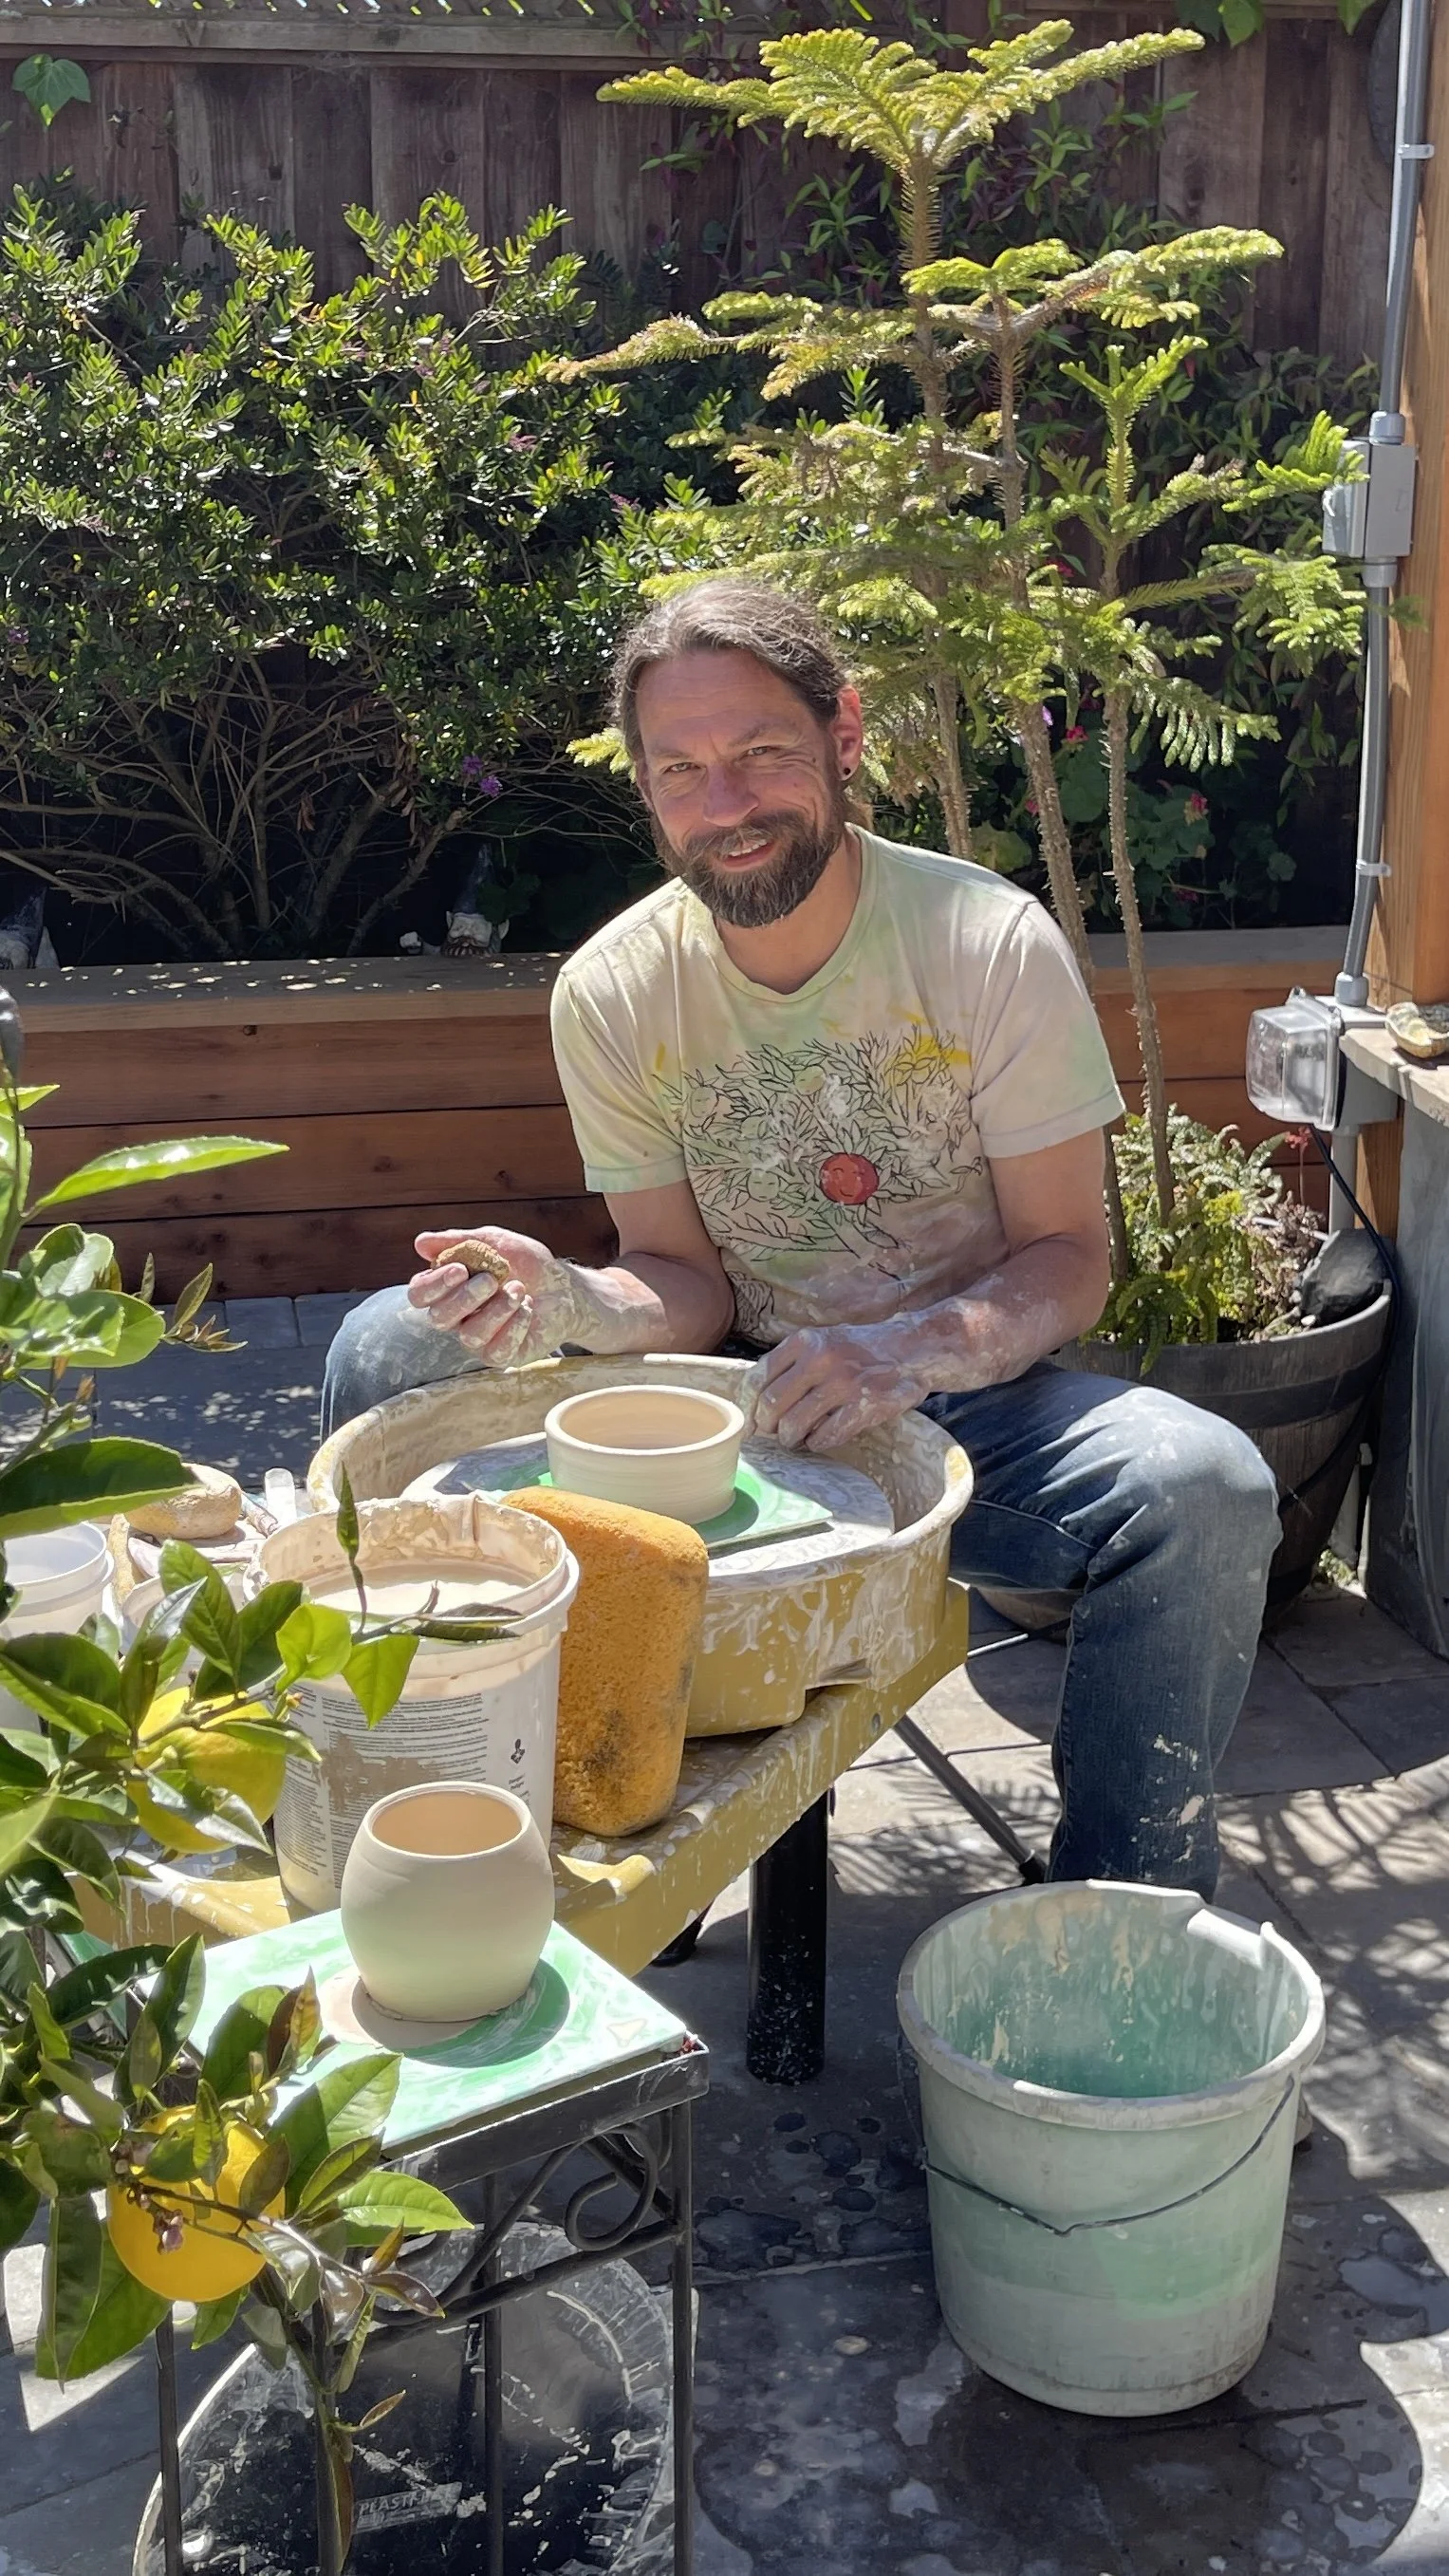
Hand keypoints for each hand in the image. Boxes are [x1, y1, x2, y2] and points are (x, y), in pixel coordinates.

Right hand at [409, 1226, 584, 1368]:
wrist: (565, 1287)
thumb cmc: (527, 1264)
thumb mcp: (496, 1242)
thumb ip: (459, 1241)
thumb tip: (420, 1242)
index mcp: (449, 1289)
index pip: (420, 1295)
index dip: (433, 1285)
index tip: (459, 1269)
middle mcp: (458, 1318)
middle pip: (438, 1319)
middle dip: (464, 1298)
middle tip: (491, 1279)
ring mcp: (479, 1340)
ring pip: (469, 1336)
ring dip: (497, 1309)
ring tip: (520, 1290)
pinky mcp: (503, 1355)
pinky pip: (496, 1351)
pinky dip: (514, 1326)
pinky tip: (528, 1308)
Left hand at [755, 1322, 931, 1451]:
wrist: (912, 1348)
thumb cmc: (860, 1349)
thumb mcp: (822, 1341)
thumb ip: (791, 1362)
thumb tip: (757, 1400)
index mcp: (805, 1341)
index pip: (759, 1377)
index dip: (748, 1405)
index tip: (748, 1423)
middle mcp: (821, 1359)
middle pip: (772, 1404)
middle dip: (766, 1426)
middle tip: (773, 1434)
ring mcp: (843, 1383)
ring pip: (795, 1424)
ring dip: (790, 1438)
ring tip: (795, 1439)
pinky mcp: (864, 1405)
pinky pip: (826, 1435)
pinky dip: (816, 1442)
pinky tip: (820, 1438)